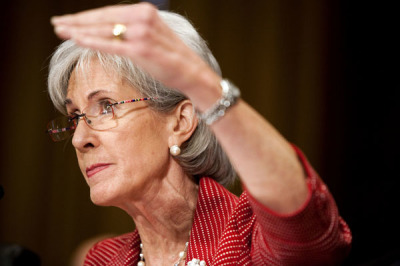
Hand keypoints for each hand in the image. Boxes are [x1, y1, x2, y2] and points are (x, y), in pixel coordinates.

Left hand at [51, 3, 211, 91]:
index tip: (70, 20)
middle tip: (57, 24)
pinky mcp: (141, 49)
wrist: (192, 73)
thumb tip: (111, 31)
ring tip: (60, 31)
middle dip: (77, 21)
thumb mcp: (151, 36)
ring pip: (103, 30)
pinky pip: (110, 44)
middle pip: (102, 18)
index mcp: (144, 11)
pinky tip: (76, 39)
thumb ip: (132, 29)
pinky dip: (91, 41)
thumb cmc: (171, 58)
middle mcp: (142, 17)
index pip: (109, 11)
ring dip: (78, 30)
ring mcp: (141, 33)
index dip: (86, 16)